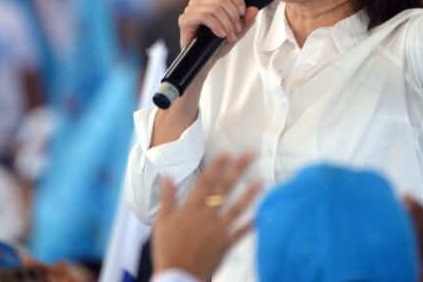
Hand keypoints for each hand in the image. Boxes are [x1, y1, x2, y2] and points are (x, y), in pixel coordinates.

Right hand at [153, 153, 260, 280]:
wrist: (176, 277)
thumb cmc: (167, 250)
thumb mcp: (161, 222)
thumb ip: (167, 198)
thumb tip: (167, 177)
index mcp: (191, 209)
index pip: (206, 182)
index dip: (217, 166)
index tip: (227, 152)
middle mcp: (206, 216)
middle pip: (224, 189)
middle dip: (238, 170)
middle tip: (251, 155)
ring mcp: (217, 231)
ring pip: (236, 208)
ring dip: (250, 193)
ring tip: (261, 180)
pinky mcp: (224, 245)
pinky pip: (240, 233)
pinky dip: (250, 224)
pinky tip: (260, 215)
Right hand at [178, 0, 258, 50]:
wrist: (204, 60)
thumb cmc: (217, 45)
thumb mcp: (237, 32)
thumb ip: (246, 21)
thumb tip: (253, 9)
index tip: (243, 14)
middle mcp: (199, 1)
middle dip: (233, 16)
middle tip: (237, 30)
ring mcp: (191, 9)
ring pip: (214, 8)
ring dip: (227, 24)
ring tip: (230, 36)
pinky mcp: (185, 20)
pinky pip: (204, 15)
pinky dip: (216, 25)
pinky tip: (220, 34)